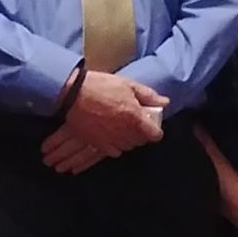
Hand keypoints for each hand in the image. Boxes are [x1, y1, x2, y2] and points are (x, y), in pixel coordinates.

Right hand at [41, 71, 162, 173]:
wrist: (72, 94)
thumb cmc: (100, 86)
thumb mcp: (127, 85)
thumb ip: (148, 95)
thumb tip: (165, 102)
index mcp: (135, 117)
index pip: (155, 134)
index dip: (155, 131)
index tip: (150, 126)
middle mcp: (125, 132)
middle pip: (141, 141)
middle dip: (140, 134)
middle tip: (134, 123)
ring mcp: (111, 140)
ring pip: (128, 147)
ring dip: (128, 140)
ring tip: (121, 129)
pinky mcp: (98, 144)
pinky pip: (113, 152)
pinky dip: (115, 146)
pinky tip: (111, 136)